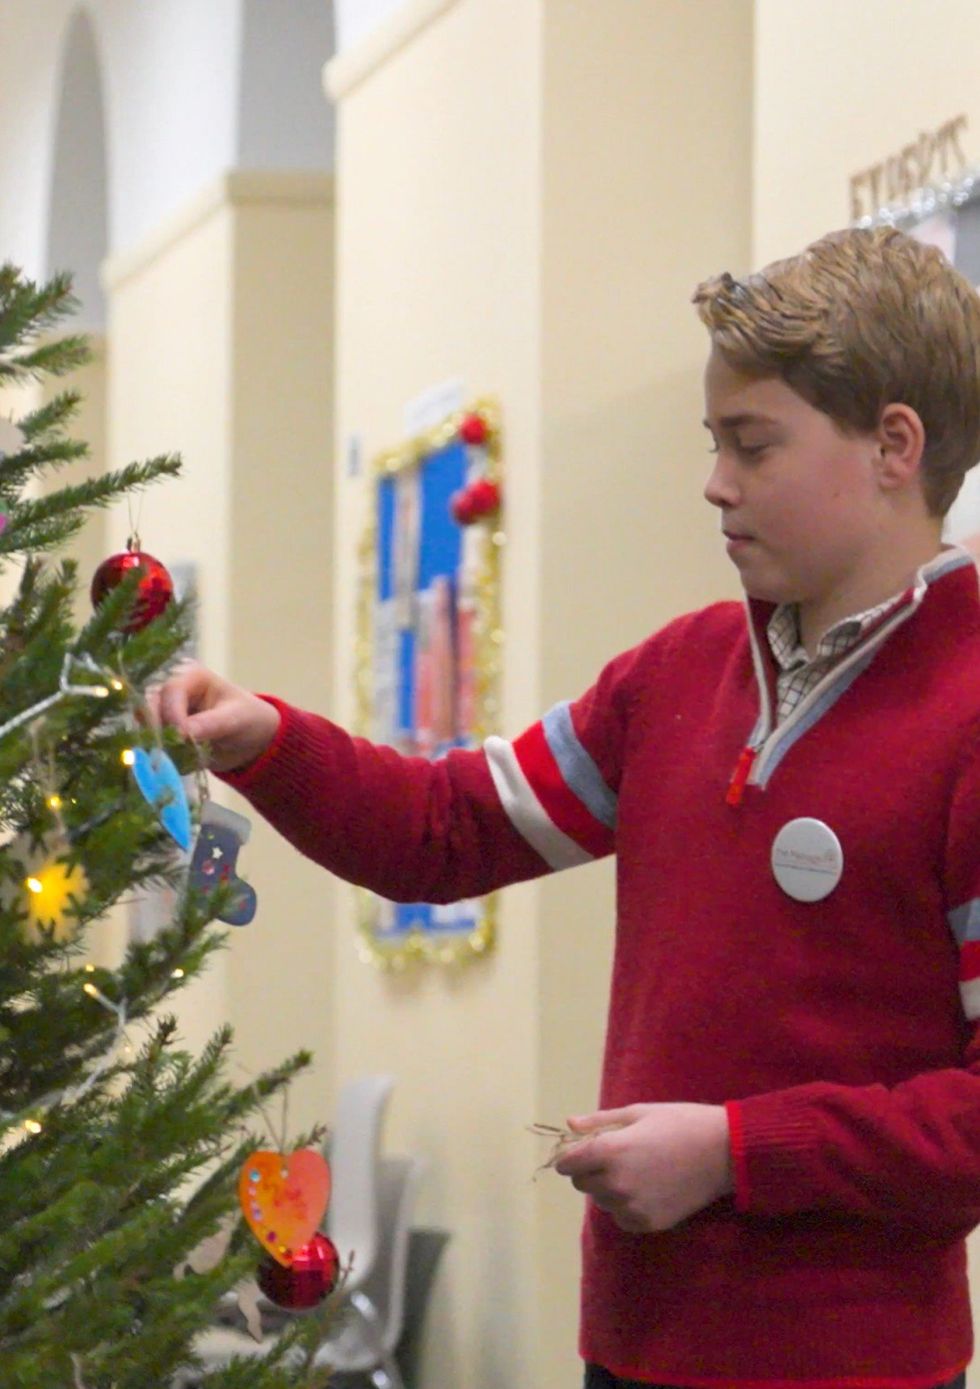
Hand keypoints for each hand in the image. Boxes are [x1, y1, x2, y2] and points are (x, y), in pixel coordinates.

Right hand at [148, 662, 280, 772]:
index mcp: (191, 677)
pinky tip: (169, 765)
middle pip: (149, 706)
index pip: (170, 691)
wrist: (251, 741)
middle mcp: (171, 692)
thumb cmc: (248, 719)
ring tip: (169, 760)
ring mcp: (163, 714)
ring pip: (144, 727)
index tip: (181, 737)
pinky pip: (151, 744)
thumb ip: (210, 723)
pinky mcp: (162, 735)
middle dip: (157, 730)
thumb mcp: (235, 719)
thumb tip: (182, 732)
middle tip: (166, 752)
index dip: (172, 714)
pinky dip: (159, 755)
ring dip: (155, 744)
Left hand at [553, 1103, 732, 1232]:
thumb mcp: (638, 1112)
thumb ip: (599, 1121)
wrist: (723, 1152)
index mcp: (609, 1151)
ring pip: (602, 1201)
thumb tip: (569, 1124)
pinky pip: (621, 1217)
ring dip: (609, 1188)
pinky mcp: (648, 1223)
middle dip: (590, 1170)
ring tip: (637, 1170)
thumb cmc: (679, 1122)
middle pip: (581, 1184)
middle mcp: (615, 1183)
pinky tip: (647, 1188)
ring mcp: (632, 1207)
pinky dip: (626, 1206)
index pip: (567, 1164)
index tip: (583, 1150)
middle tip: (616, 1156)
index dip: (571, 1156)